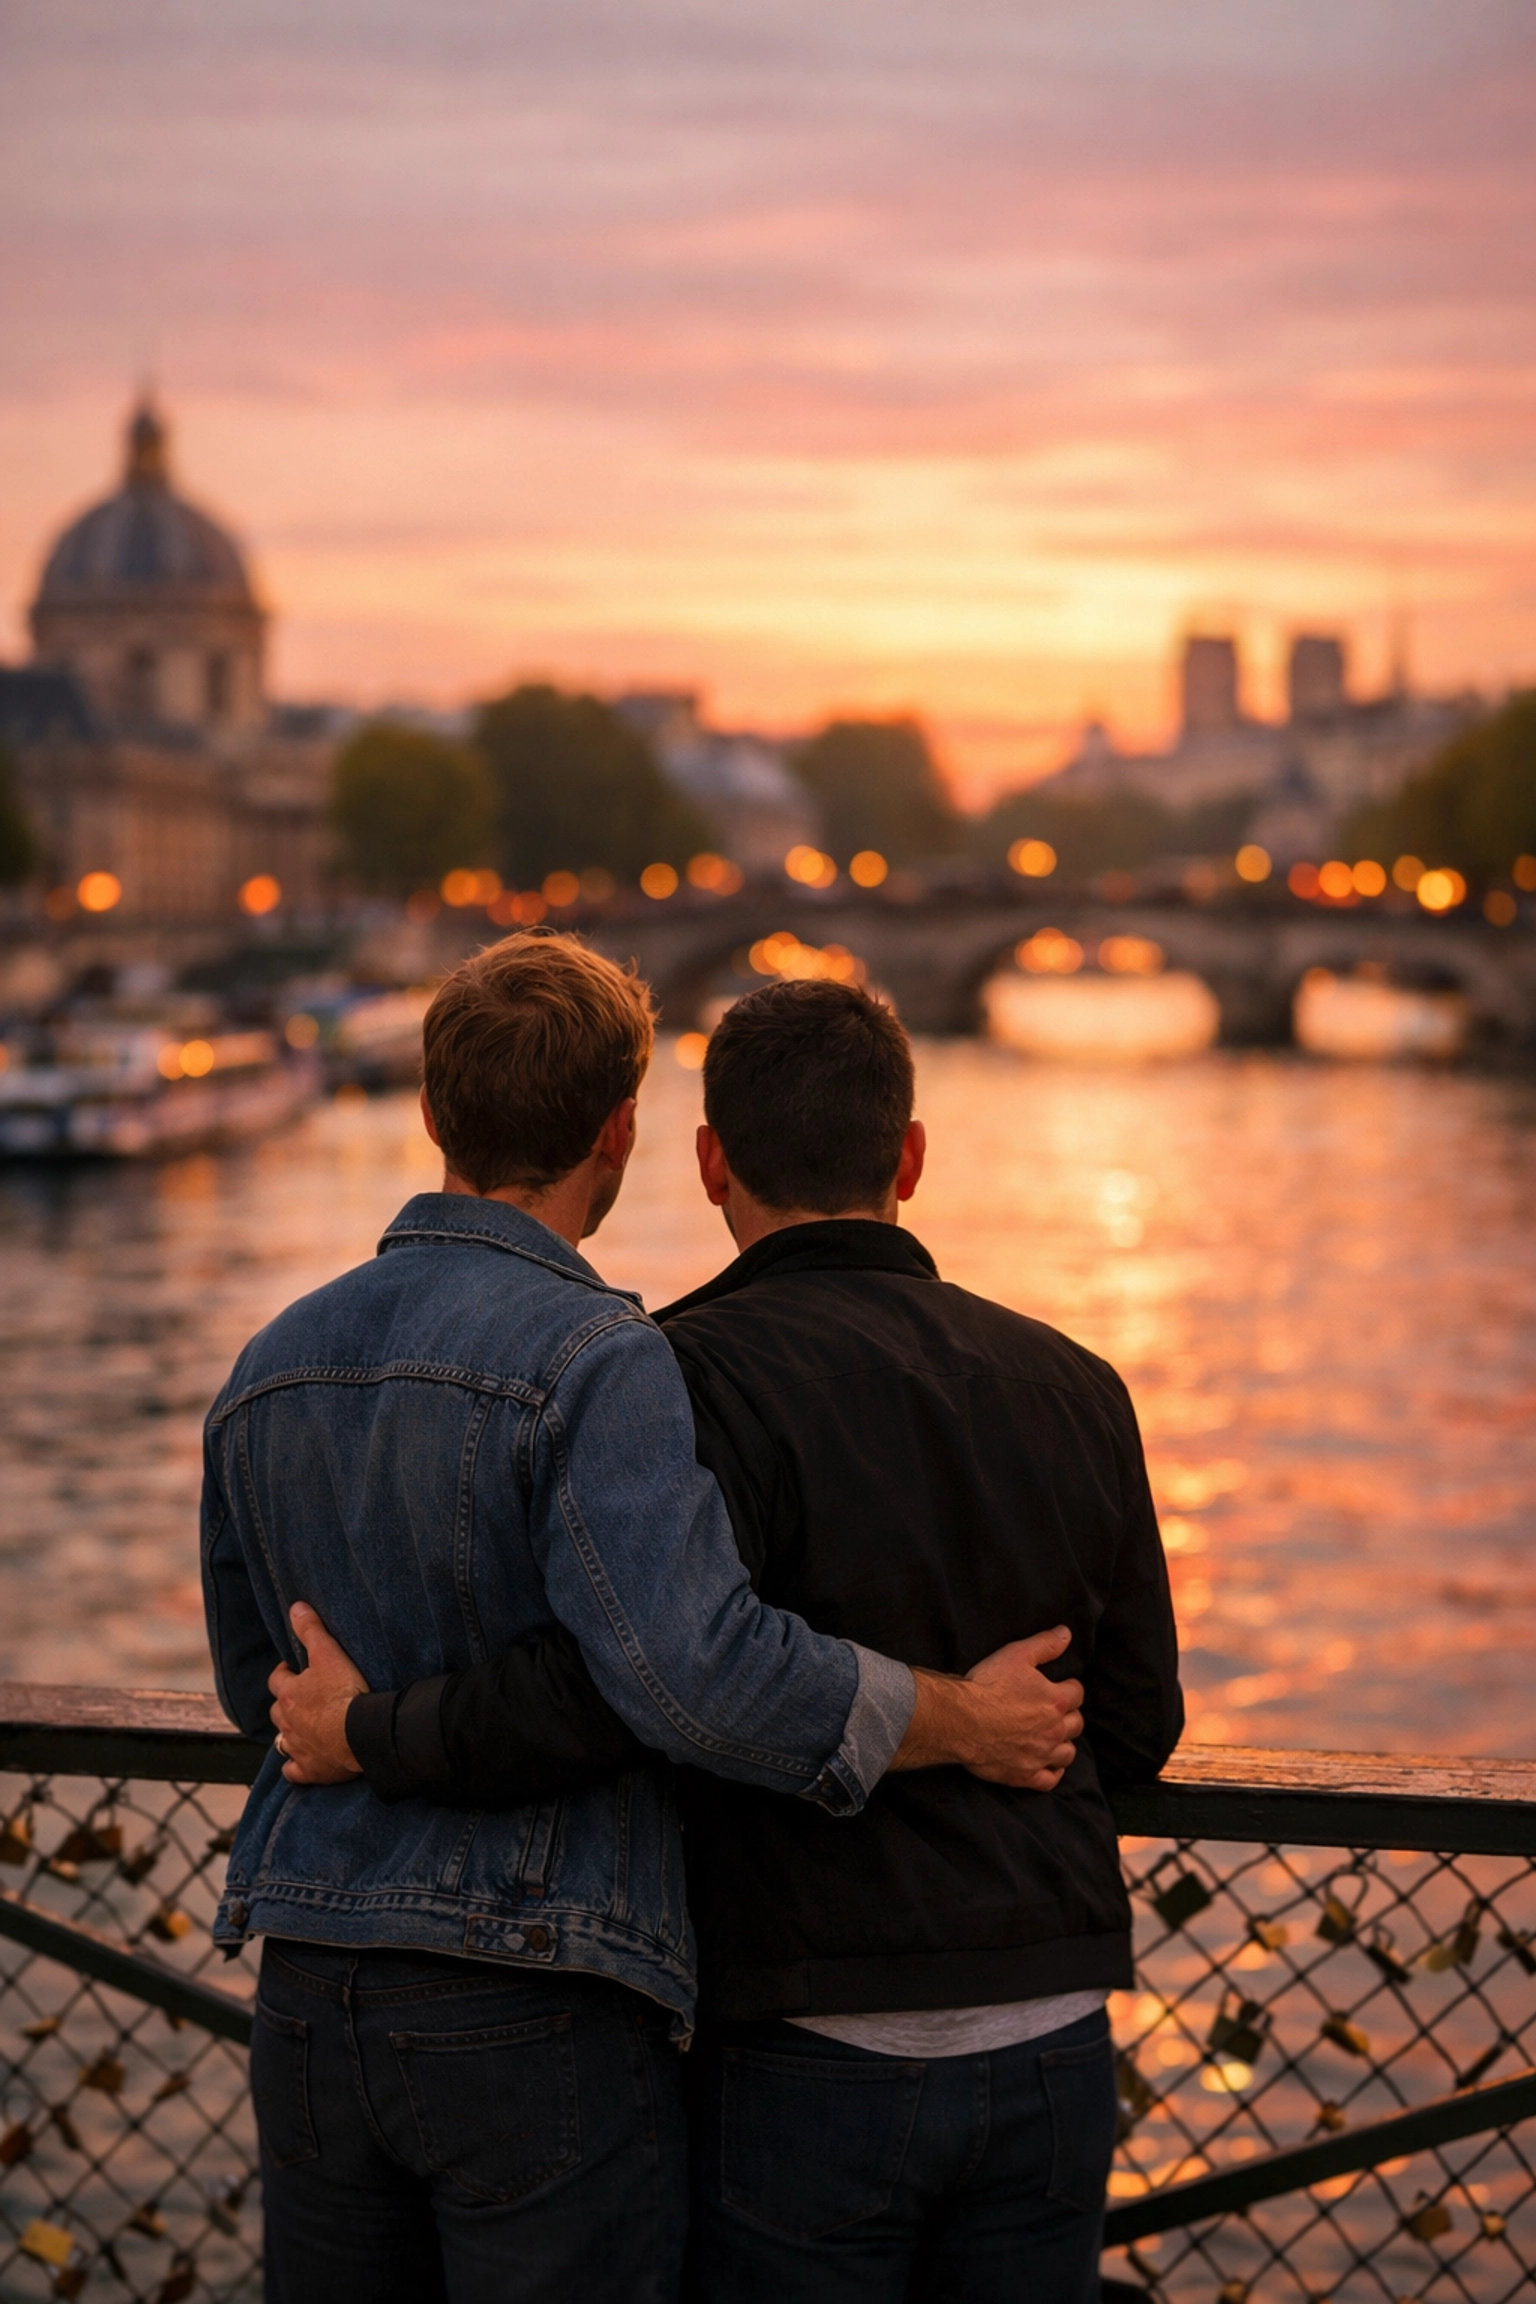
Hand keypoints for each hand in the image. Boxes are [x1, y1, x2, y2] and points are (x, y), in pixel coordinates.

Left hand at [267, 1603, 368, 1784]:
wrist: (360, 1734)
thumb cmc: (345, 1691)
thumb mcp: (329, 1653)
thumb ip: (311, 1630)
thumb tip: (295, 1607)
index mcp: (290, 1694)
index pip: (277, 1680)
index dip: (284, 1674)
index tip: (292, 1670)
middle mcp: (288, 1722)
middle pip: (277, 1712)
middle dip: (285, 1705)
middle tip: (301, 1699)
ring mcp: (297, 1748)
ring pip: (282, 1741)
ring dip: (289, 1734)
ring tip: (302, 1729)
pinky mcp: (310, 1770)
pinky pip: (293, 1771)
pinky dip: (295, 1767)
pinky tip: (302, 1764)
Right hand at [892, 1625, 1083, 1790]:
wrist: (960, 1720)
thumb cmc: (987, 1686)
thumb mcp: (1016, 1655)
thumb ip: (1045, 1644)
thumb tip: (1067, 1634)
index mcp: (1055, 1700)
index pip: (1077, 1693)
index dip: (1069, 1687)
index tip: (1060, 1686)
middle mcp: (1054, 1730)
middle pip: (1076, 1724)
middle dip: (1069, 1715)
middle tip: (1054, 1710)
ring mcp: (1041, 1755)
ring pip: (1068, 1753)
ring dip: (1064, 1743)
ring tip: (1052, 1736)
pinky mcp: (1026, 1775)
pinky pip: (1051, 1779)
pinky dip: (1053, 1771)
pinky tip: (1047, 1764)